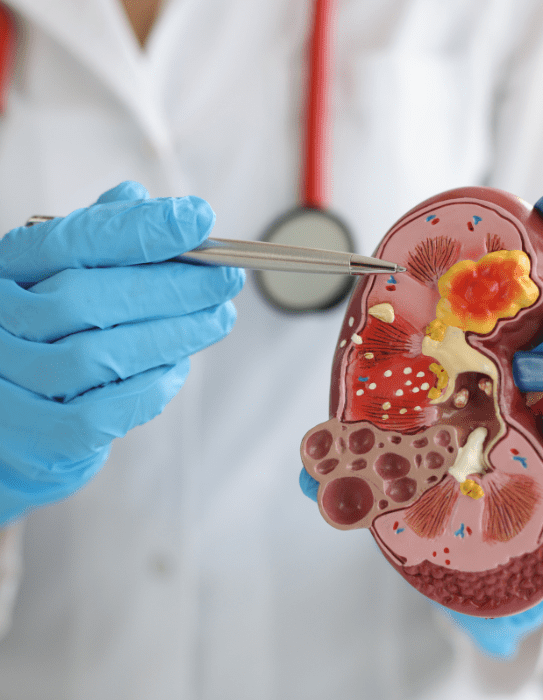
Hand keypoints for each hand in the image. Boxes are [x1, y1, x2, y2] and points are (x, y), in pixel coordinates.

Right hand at [0, 182, 244, 524]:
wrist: (11, 426)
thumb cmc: (47, 337)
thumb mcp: (59, 276)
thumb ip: (95, 238)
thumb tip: (137, 196)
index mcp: (4, 272)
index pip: (69, 240)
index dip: (139, 229)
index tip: (200, 220)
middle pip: (86, 298)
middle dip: (170, 287)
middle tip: (225, 281)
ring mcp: (5, 383)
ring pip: (99, 356)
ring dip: (173, 336)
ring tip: (216, 320)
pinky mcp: (35, 438)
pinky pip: (103, 412)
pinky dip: (151, 387)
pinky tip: (177, 368)